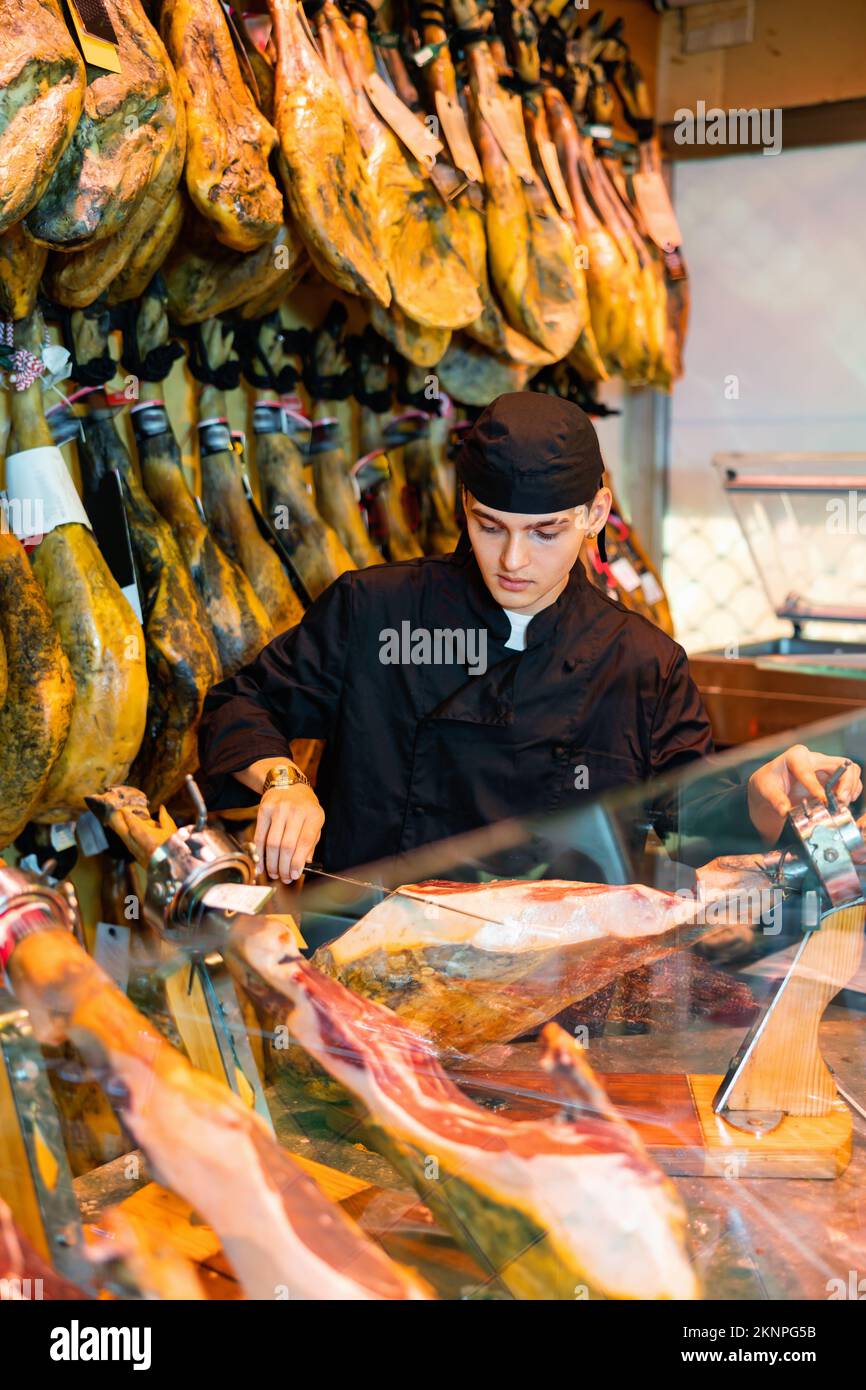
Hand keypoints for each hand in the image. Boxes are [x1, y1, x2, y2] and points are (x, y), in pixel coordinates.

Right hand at [254, 784, 324, 882]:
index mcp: (313, 815)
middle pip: (286, 846)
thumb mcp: (315, 821)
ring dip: (272, 863)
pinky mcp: (264, 810)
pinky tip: (262, 865)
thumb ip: (310, 843)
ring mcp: (278, 809)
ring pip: (272, 844)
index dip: (298, 862)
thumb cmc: (304, 807)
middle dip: (284, 867)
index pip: (304, 843)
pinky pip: (260, 837)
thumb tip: (302, 865)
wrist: (289, 784)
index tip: (295, 875)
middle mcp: (295, 810)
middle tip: (284, 878)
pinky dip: (260, 854)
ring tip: (274, 873)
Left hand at [747, 745, 862, 843]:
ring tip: (842, 803)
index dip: (815, 785)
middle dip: (845, 782)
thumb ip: (775, 800)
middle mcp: (814, 758)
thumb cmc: (768, 783)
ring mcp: (825, 768)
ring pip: (850, 770)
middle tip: (840, 800)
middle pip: (840, 763)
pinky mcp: (831, 778)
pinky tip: (844, 802)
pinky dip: (852, 791)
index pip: (808, 769)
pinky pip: (850, 780)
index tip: (820, 800)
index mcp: (795, 757)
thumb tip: (785, 810)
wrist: (771, 787)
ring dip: (850, 788)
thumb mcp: (765, 789)